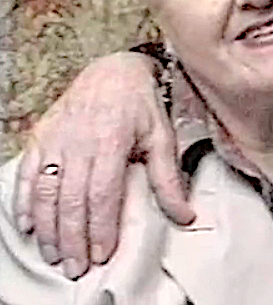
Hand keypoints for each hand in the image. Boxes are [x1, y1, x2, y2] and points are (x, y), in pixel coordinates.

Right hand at [13, 51, 195, 279]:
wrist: (114, 69)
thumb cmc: (142, 105)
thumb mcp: (162, 137)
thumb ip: (168, 180)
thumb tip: (185, 216)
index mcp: (111, 142)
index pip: (101, 195)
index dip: (99, 228)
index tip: (102, 254)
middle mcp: (79, 142)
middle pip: (71, 200)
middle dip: (72, 238)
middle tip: (76, 267)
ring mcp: (56, 139)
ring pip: (45, 191)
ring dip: (47, 227)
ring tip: (55, 255)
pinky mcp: (40, 136)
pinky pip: (25, 174)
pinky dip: (23, 202)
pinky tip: (27, 225)